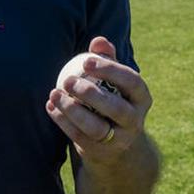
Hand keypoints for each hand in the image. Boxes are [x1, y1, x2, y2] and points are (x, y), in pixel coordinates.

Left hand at [47, 36, 150, 162]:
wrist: (116, 145)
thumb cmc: (112, 100)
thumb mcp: (115, 81)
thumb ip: (108, 60)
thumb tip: (98, 41)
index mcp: (142, 98)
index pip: (131, 81)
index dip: (110, 70)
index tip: (87, 60)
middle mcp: (135, 120)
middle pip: (116, 108)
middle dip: (91, 93)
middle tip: (68, 80)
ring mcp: (119, 140)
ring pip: (96, 127)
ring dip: (73, 110)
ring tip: (55, 94)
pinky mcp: (100, 152)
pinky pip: (80, 137)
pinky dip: (63, 122)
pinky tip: (51, 106)